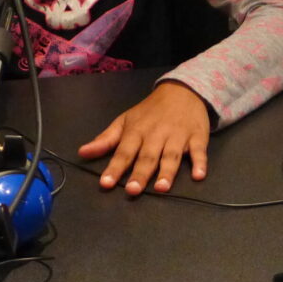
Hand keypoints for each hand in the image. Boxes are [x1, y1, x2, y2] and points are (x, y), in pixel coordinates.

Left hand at [78, 81, 209, 194]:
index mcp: (137, 131)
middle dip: (140, 173)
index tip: (106, 183)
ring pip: (172, 156)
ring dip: (167, 171)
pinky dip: (200, 163)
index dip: (115, 167)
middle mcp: (157, 135)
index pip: (124, 151)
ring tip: (161, 188)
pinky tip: (199, 175)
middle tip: (133, 190)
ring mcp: (178, 136)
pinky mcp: (198, 137)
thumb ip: (106, 139)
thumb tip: (82, 152)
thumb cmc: (150, 111)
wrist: (183, 91)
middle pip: (148, 156)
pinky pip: (199, 151)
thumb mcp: (125, 121)